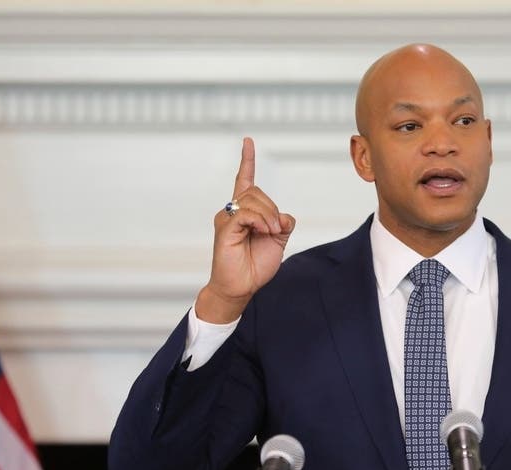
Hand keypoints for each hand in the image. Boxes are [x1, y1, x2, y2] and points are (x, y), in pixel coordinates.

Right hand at [196, 137, 295, 322]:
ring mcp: (227, 219)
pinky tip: (263, 232)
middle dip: (272, 208)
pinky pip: (246, 213)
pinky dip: (260, 221)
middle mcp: (233, 212)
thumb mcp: (278, 241)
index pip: (245, 180)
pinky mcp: (225, 228)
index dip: (247, 160)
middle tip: (276, 230)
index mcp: (245, 213)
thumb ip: (283, 224)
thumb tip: (284, 215)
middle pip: (257, 192)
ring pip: (252, 200)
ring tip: (270, 233)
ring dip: (269, 215)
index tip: (248, 141)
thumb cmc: (255, 266)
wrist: (241, 287)